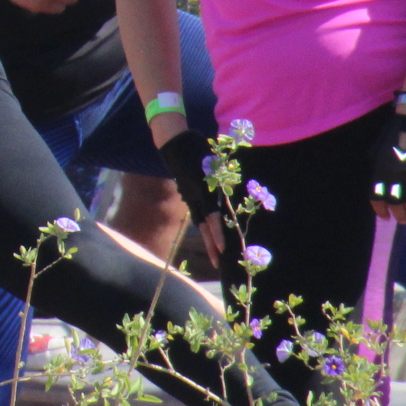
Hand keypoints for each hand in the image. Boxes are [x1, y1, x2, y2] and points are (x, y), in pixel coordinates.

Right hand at [156, 130, 222, 261]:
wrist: (172, 142)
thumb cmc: (196, 146)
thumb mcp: (213, 160)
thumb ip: (221, 176)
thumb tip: (232, 189)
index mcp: (203, 190)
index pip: (212, 217)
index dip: (218, 234)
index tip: (224, 249)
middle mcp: (195, 197)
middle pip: (204, 227)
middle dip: (211, 246)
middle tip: (217, 263)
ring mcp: (189, 196)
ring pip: (199, 222)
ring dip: (207, 239)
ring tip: (214, 254)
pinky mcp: (186, 194)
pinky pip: (196, 213)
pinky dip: (203, 225)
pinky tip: (208, 233)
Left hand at [368, 106, 405, 218]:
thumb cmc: (393, 133)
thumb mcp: (378, 150)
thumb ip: (378, 169)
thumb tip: (379, 186)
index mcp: (380, 170)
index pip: (377, 197)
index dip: (380, 210)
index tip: (384, 217)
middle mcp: (396, 176)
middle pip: (396, 204)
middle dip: (398, 215)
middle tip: (402, 220)